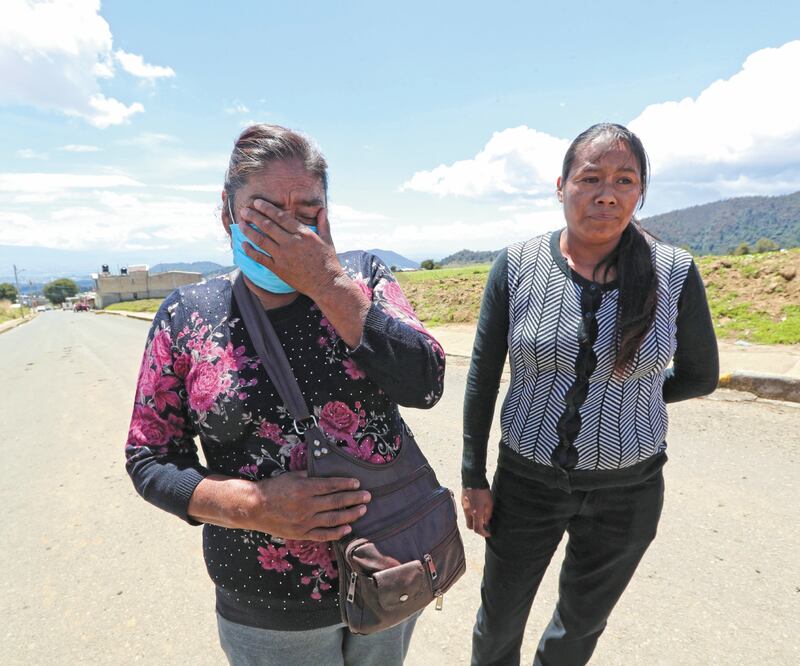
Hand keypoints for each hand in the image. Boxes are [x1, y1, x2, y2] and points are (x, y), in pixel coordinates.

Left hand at [238, 200, 342, 298]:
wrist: (325, 283)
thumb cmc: (328, 261)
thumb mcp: (327, 239)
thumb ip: (323, 223)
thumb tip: (323, 209)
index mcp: (302, 233)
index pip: (280, 216)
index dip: (266, 208)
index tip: (256, 203)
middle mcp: (290, 242)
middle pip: (267, 225)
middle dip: (253, 216)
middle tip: (244, 210)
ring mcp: (283, 256)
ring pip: (260, 240)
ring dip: (248, 231)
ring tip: (240, 224)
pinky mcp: (278, 269)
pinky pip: (260, 258)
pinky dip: (250, 251)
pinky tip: (243, 245)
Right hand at [247, 471, 370, 540]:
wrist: (254, 507)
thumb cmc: (272, 488)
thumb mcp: (291, 476)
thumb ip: (309, 476)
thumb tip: (325, 475)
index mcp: (305, 488)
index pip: (331, 485)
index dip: (346, 484)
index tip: (357, 483)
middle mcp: (307, 505)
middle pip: (336, 501)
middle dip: (354, 498)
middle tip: (367, 496)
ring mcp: (305, 521)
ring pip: (333, 519)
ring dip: (350, 514)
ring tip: (362, 510)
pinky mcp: (301, 533)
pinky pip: (323, 535)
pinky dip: (336, 532)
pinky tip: (347, 529)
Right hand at [461, 488, 492, 537]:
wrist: (473, 478)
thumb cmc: (483, 491)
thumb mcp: (490, 503)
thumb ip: (488, 515)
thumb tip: (486, 522)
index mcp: (475, 513)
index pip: (477, 529)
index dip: (483, 533)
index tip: (488, 533)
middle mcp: (468, 512)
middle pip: (470, 526)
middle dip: (476, 527)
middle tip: (483, 524)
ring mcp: (463, 507)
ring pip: (467, 518)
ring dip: (473, 519)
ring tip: (480, 513)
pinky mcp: (462, 501)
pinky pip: (466, 511)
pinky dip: (471, 512)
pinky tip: (476, 506)